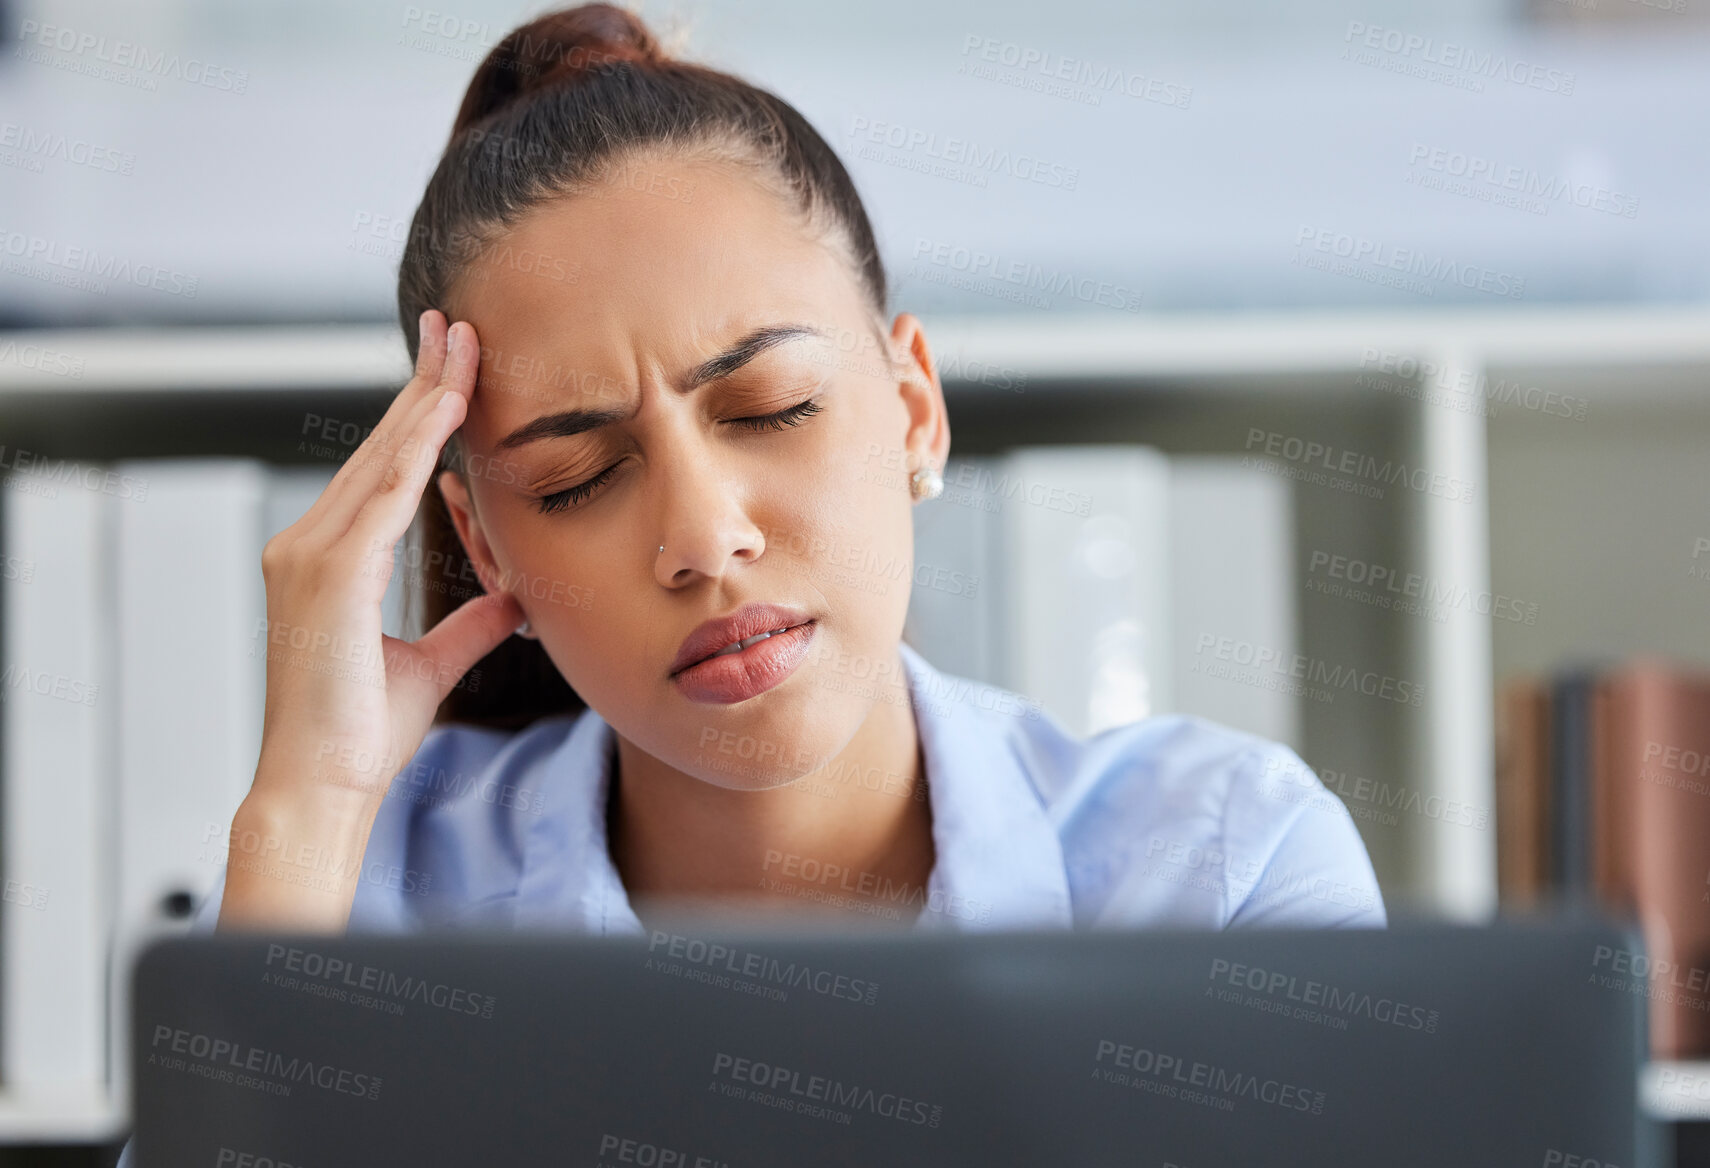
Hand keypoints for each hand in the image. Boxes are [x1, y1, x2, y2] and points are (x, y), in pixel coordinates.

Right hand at [221, 311, 521, 930]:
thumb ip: (469, 626)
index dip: (420, 417)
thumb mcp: (431, 665)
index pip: (384, 471)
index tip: (453, 368)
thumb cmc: (362, 733)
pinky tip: (448, 407)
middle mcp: (308, 545)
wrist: (325, 785)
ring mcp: (309, 555)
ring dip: (426, 398)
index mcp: (328, 560)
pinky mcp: (327, 574)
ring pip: (381, 458)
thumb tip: (513, 599)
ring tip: (461, 344)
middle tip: (459, 326)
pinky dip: (416, 447)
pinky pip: (381, 495)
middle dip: (423, 384)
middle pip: (379, 448)